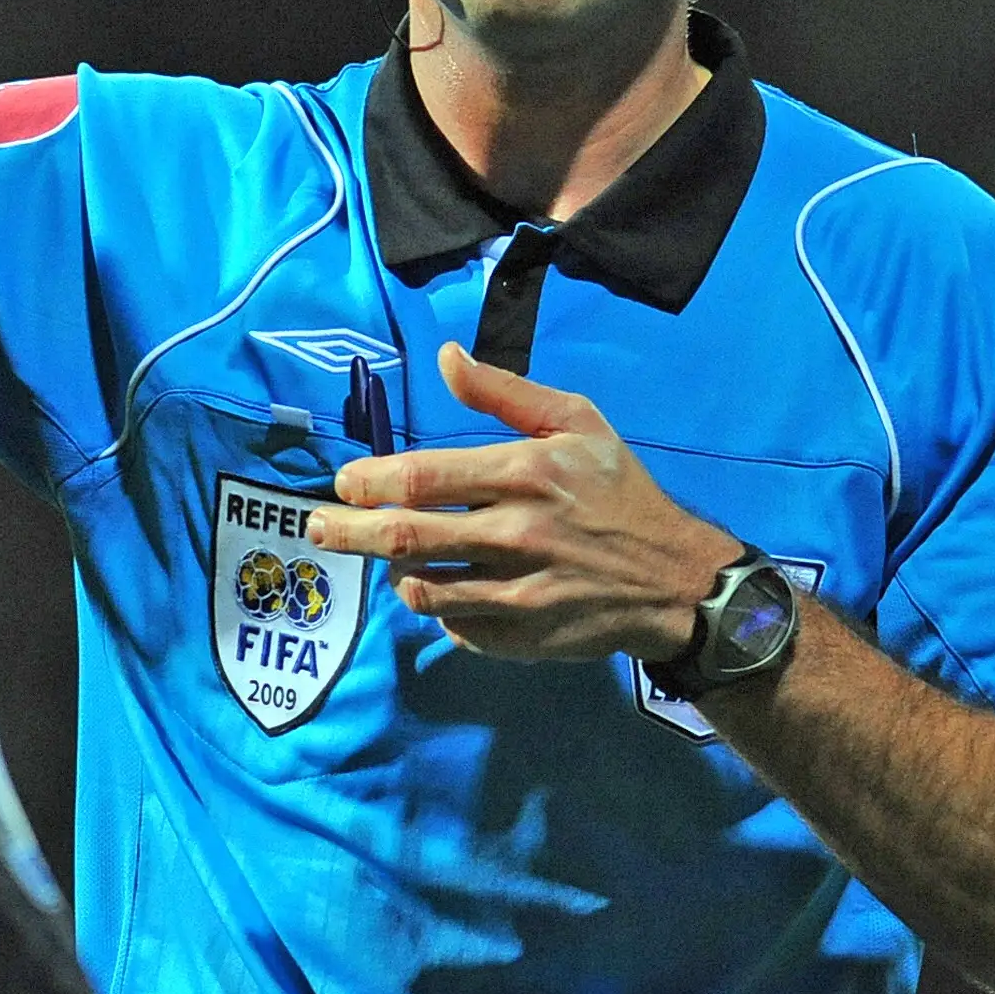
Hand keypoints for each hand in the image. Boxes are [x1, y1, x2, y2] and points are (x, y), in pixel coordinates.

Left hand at [304, 342, 740, 661]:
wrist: (677, 580)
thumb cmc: (620, 492)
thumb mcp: (577, 422)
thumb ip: (504, 393)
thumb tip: (445, 356)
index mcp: (524, 474)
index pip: (422, 479)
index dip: (369, 481)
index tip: (343, 483)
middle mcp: (515, 534)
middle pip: (406, 538)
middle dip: (348, 533)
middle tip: (317, 529)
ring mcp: (516, 592)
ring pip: (421, 589)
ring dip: (391, 572)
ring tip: (382, 557)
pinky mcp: (520, 637)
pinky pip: (453, 625)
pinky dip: (437, 608)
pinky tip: (440, 590)